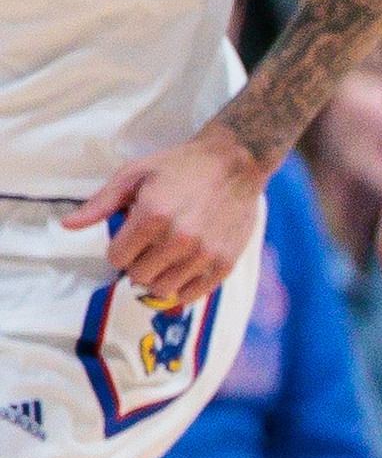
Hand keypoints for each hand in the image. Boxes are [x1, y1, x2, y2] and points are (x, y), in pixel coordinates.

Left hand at [68, 127, 266, 311]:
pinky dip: (182, 288)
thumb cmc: (181, 166)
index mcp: (152, 216)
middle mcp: (179, 240)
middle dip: (138, 262)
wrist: (236, 162)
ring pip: (164, 289)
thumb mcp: (135, 174)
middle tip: (150, 246)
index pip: (116, 258)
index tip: (131, 237)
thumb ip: (101, 203)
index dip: (119, 248)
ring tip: (167, 257)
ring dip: (160, 276)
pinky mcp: (226, 262)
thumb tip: (68, 226)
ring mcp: (204, 254)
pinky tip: (182, 271)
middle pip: (139, 276)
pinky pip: (193, 294)